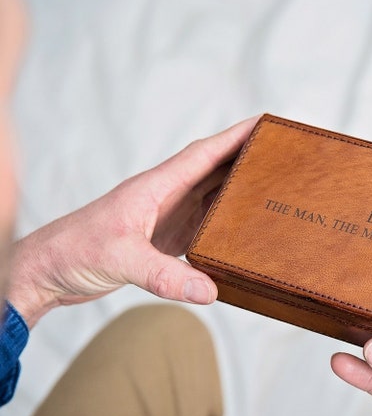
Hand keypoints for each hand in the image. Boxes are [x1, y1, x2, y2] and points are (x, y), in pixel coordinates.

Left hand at [7, 116, 257, 326]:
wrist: (48, 271)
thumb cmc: (73, 251)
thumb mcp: (121, 259)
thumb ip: (164, 276)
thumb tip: (210, 290)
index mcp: (155, 188)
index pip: (202, 155)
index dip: (234, 138)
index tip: (262, 124)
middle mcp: (164, 198)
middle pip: (212, 172)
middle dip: (245, 162)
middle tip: (278, 158)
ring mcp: (164, 219)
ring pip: (209, 199)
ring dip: (236, 194)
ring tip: (268, 191)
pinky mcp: (162, 241)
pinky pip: (201, 229)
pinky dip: (222, 228)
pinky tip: (238, 233)